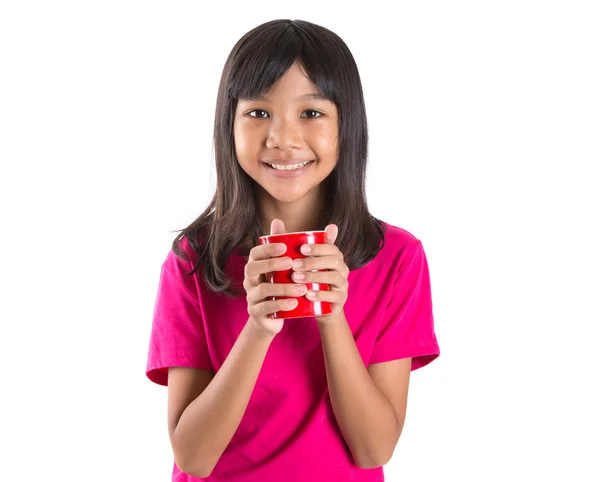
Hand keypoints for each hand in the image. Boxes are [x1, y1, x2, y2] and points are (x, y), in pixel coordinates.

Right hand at [243, 219, 307, 337]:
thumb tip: (278, 219)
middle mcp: (249, 280)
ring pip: (262, 289)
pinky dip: (280, 305)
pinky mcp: (256, 313)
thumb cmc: (278, 286)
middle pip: (253, 268)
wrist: (271, 318)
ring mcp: (251, 297)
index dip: (267, 249)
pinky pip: (266, 308)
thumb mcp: (281, 267)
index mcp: (254, 266)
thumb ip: (282, 244)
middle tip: (292, 262)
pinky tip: (294, 303)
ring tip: (301, 287)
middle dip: (272, 264)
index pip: (254, 253)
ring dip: (282, 287)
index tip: (284, 246)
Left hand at [291, 224, 349, 324]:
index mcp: (334, 258)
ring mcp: (343, 286)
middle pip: (334, 261)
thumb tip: (276, 221)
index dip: (318, 247)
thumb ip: (290, 244)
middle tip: (294, 265)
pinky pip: (335, 296)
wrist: (317, 308)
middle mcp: (342, 270)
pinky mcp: (340, 301)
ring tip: (296, 279)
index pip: (331, 247)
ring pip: (334, 277)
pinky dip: (321, 295)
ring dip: (315, 277)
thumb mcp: (300, 262)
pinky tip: (308, 294)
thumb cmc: (307, 280)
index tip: (301, 248)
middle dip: (313, 262)